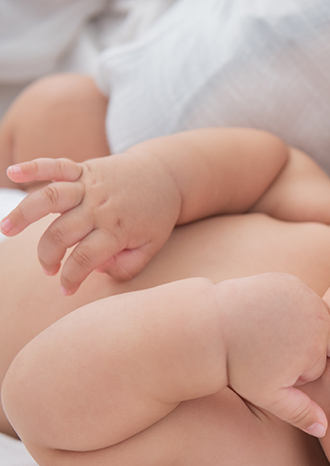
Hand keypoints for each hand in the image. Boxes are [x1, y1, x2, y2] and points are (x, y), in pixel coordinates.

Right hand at [0, 156, 180, 293]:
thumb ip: (128, 266)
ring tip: (6, 230)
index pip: (84, 258)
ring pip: (50, 197)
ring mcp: (90, 186)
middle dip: (48, 256)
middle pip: (62, 233)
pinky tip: (12, 172)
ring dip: (24, 214)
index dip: (71, 278)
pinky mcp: (84, 169)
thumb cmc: (156, 215)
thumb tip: (96, 271)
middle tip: (48, 269)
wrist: (166, 175)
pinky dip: (34, 166)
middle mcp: (100, 206)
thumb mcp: (152, 246)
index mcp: (117, 229)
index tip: (66, 289)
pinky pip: (56, 165)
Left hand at [216, 273, 329, 437]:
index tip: (278, 370)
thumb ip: (300, 412)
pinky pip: (303, 298)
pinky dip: (293, 307)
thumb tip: (324, 429)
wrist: (209, 327)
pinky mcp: (290, 281)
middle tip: (284, 352)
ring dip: (307, 326)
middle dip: (319, 346)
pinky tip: (267, 319)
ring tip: (273, 335)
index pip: (325, 364)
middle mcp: (317, 317)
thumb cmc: (238, 366)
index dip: (304, 372)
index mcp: (316, 347)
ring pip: (320, 316)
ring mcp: (304, 294)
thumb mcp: (268, 396)